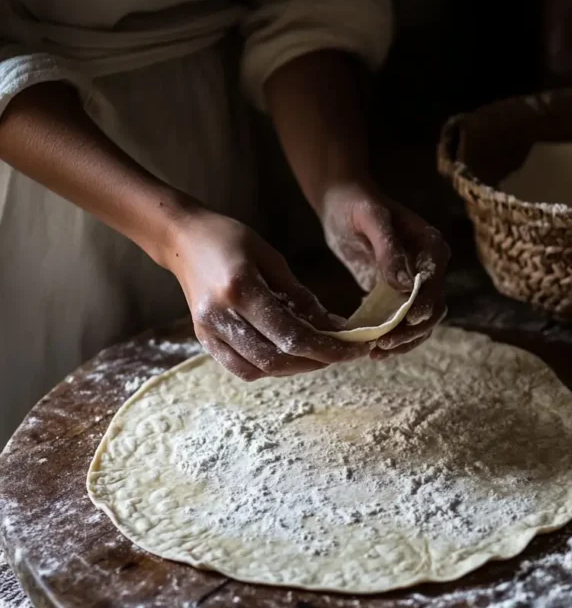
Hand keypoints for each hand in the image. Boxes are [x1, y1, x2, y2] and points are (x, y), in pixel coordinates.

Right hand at [165, 209, 368, 380]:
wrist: (183, 238)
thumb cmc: (230, 239)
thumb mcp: (272, 258)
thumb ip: (300, 296)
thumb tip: (335, 326)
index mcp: (241, 289)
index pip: (291, 335)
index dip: (327, 348)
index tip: (353, 349)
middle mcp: (222, 315)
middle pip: (275, 359)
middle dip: (314, 362)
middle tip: (339, 353)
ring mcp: (208, 331)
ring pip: (258, 369)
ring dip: (293, 368)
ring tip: (316, 355)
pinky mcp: (203, 338)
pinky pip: (239, 368)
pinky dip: (267, 368)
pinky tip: (286, 356)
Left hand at [320, 182, 450, 358]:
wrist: (341, 200)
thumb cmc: (357, 203)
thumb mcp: (372, 219)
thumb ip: (389, 249)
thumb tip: (405, 284)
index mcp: (431, 247)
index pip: (434, 284)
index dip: (424, 306)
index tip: (408, 321)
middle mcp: (428, 268)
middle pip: (431, 310)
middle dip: (411, 331)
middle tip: (384, 345)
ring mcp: (412, 283)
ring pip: (418, 322)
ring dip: (402, 340)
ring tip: (377, 353)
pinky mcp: (393, 292)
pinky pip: (398, 320)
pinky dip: (389, 335)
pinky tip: (370, 347)